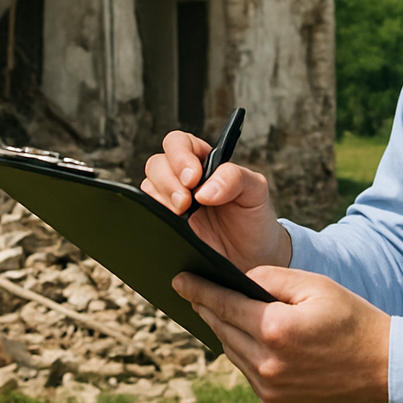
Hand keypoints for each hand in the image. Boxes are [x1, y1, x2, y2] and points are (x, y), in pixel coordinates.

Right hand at [141, 130, 291, 271]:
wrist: (252, 258)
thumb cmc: (253, 217)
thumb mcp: (255, 191)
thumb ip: (235, 178)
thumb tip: (204, 190)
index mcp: (203, 161)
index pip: (179, 143)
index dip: (180, 156)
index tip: (193, 178)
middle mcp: (182, 180)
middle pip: (156, 164)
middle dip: (168, 182)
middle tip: (185, 203)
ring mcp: (171, 203)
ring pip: (147, 188)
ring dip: (161, 201)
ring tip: (182, 217)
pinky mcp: (165, 227)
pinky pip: (147, 216)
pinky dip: (154, 219)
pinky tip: (173, 229)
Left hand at [174, 266, 390, 402]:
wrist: (383, 370)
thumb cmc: (352, 320)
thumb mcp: (315, 285)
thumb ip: (272, 277)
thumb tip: (240, 279)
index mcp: (275, 328)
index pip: (224, 304)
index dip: (199, 290)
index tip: (179, 279)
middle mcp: (266, 362)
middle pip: (222, 329)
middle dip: (206, 308)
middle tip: (192, 292)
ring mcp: (269, 387)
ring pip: (231, 352)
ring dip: (223, 331)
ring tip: (217, 312)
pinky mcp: (274, 402)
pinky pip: (247, 372)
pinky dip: (243, 353)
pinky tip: (244, 338)